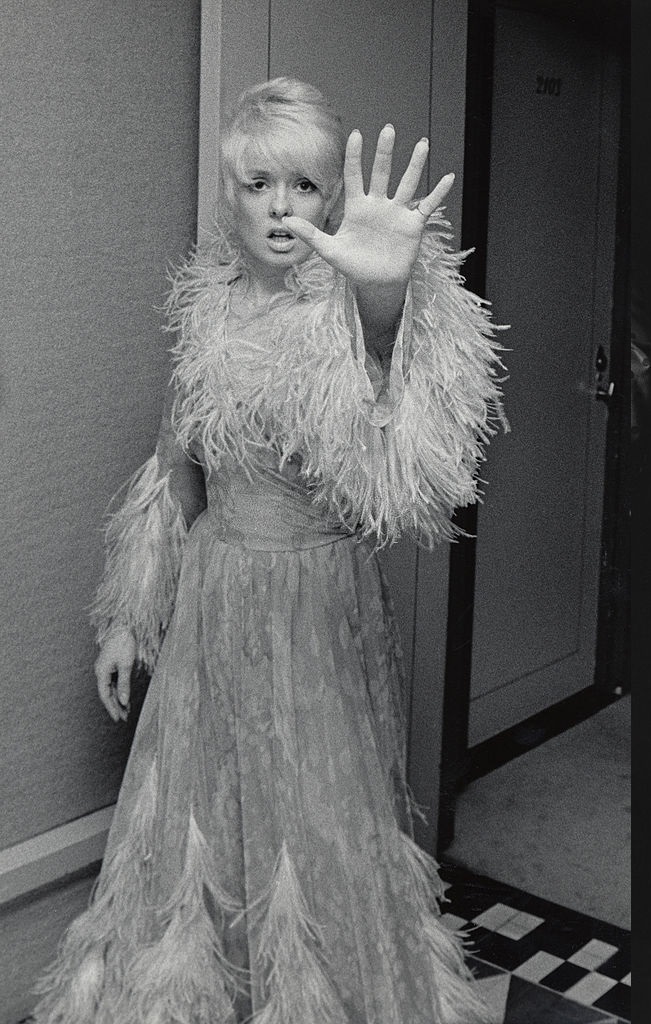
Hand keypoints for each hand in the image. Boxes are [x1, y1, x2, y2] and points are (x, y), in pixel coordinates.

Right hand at [95, 626, 135, 721]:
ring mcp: (106, 667)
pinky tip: (127, 697)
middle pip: (107, 692)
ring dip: (119, 699)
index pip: (105, 694)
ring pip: (112, 687)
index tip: (118, 718)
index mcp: (101, 671)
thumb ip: (124, 684)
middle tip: (124, 718)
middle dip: (115, 706)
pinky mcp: (112, 664)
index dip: (111, 707)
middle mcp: (101, 671)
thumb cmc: (124, 643)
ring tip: (127, 711)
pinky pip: (115, 681)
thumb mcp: (126, 665)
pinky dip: (121, 690)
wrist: (125, 625)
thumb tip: (123, 701)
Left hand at [282, 124, 453, 288]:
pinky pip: (427, 206)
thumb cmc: (352, 266)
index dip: (355, 157)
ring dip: (414, 165)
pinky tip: (447, 177)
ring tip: (422, 143)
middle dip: (385, 152)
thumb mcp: (329, 250)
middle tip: (388, 129)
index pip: (355, 176)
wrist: (376, 284)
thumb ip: (310, 234)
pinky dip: (438, 193)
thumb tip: (284, 222)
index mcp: (358, 207)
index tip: (356, 134)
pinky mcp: (413, 225)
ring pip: (407, 184)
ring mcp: (397, 213)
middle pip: (382, 173)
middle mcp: (378, 205)